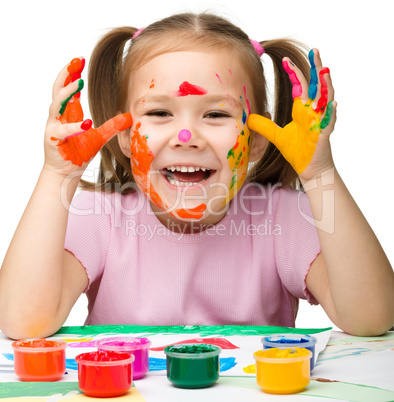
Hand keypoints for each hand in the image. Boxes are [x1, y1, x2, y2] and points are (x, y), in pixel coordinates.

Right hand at [44, 57, 131, 174]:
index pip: (69, 89)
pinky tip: (87, 123)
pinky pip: (63, 131)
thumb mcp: (100, 137)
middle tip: (76, 61)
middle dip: (66, 74)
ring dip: (67, 94)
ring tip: (79, 84)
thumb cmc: (79, 153)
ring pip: (55, 105)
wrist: (67, 172)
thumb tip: (129, 117)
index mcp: (69, 113)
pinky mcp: (53, 140)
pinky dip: (74, 127)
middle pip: (58, 90)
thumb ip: (112, 126)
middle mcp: (59, 116)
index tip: (80, 60)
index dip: (73, 74)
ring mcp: (54, 126)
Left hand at [248, 48, 336, 181]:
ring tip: (325, 71)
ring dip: (326, 85)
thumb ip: (264, 126)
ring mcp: (321, 121)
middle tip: (314, 51)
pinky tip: (332, 103)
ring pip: (326, 99)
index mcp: (303, 110)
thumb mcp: (277, 136)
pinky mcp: (324, 134)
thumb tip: (249, 118)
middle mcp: (313, 112)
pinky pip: (329, 121)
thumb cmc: (298, 151)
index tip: (286, 60)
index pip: (300, 87)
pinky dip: (331, 112)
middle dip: (316, 68)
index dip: (295, 73)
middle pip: (317, 86)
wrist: (310, 169)